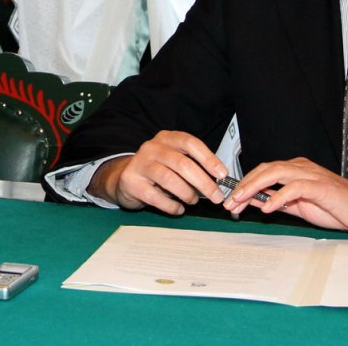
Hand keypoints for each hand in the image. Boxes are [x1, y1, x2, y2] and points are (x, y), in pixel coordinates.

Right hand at [88, 131, 229, 214]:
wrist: (125, 177)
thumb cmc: (157, 168)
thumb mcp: (173, 159)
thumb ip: (193, 165)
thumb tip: (219, 180)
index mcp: (167, 138)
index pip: (190, 143)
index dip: (208, 158)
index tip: (222, 174)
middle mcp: (152, 148)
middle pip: (182, 163)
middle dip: (203, 182)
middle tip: (216, 197)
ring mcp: (140, 164)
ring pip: (169, 179)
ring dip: (187, 193)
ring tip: (193, 201)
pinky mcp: (132, 182)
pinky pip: (155, 197)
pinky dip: (171, 205)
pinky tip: (178, 208)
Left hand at [223, 156, 347, 235]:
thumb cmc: (337, 208)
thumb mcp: (299, 206)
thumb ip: (278, 201)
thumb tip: (253, 202)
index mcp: (296, 170)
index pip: (264, 171)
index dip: (245, 183)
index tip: (230, 199)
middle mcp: (302, 168)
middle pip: (266, 169)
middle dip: (244, 184)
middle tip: (229, 200)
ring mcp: (312, 175)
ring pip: (276, 173)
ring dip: (255, 187)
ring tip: (241, 200)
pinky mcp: (321, 187)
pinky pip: (295, 188)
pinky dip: (278, 197)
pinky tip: (267, 208)